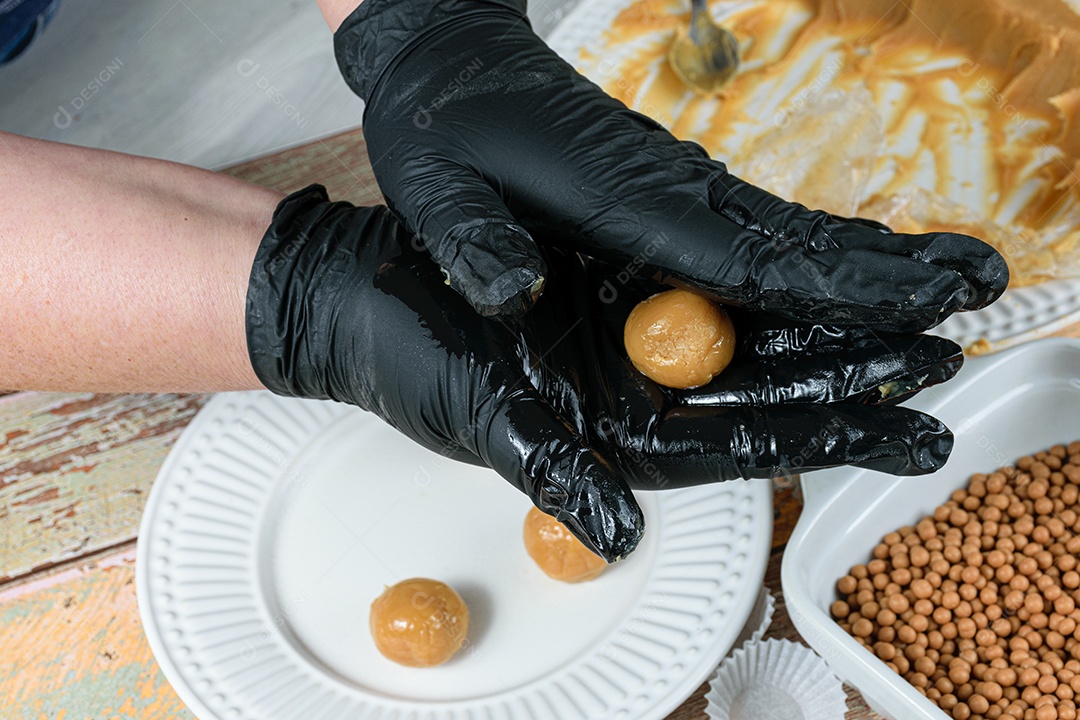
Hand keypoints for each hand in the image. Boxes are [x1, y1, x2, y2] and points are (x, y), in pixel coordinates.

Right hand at [246, 186, 961, 561]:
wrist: (370, 292)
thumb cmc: (412, 359)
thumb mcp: (480, 420)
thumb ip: (554, 474)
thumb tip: (614, 539)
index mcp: (617, 437)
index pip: (742, 445)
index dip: (827, 437)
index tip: (903, 431)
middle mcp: (638, 392)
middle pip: (768, 390)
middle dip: (856, 382)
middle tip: (939, 366)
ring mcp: (635, 340)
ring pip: (752, 337)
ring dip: (828, 331)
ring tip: (908, 321)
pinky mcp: (621, 290)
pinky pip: (710, 283)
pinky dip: (765, 279)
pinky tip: (818, 271)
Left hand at [334, 0, 1007, 321]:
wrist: (451, 61)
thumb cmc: (442, 122)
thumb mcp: (433, 186)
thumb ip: (472, 240)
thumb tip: (514, 296)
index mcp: (622, 199)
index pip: (746, 252)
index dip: (836, 283)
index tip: (922, 296)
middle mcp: (667, 194)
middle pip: (791, 244)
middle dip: (884, 274)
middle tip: (974, 291)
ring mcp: (674, 191)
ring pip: (785, 238)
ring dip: (868, 265)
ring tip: (948, 282)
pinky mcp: (665, 194)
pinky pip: (752, 236)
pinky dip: (813, 258)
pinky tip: (850, 274)